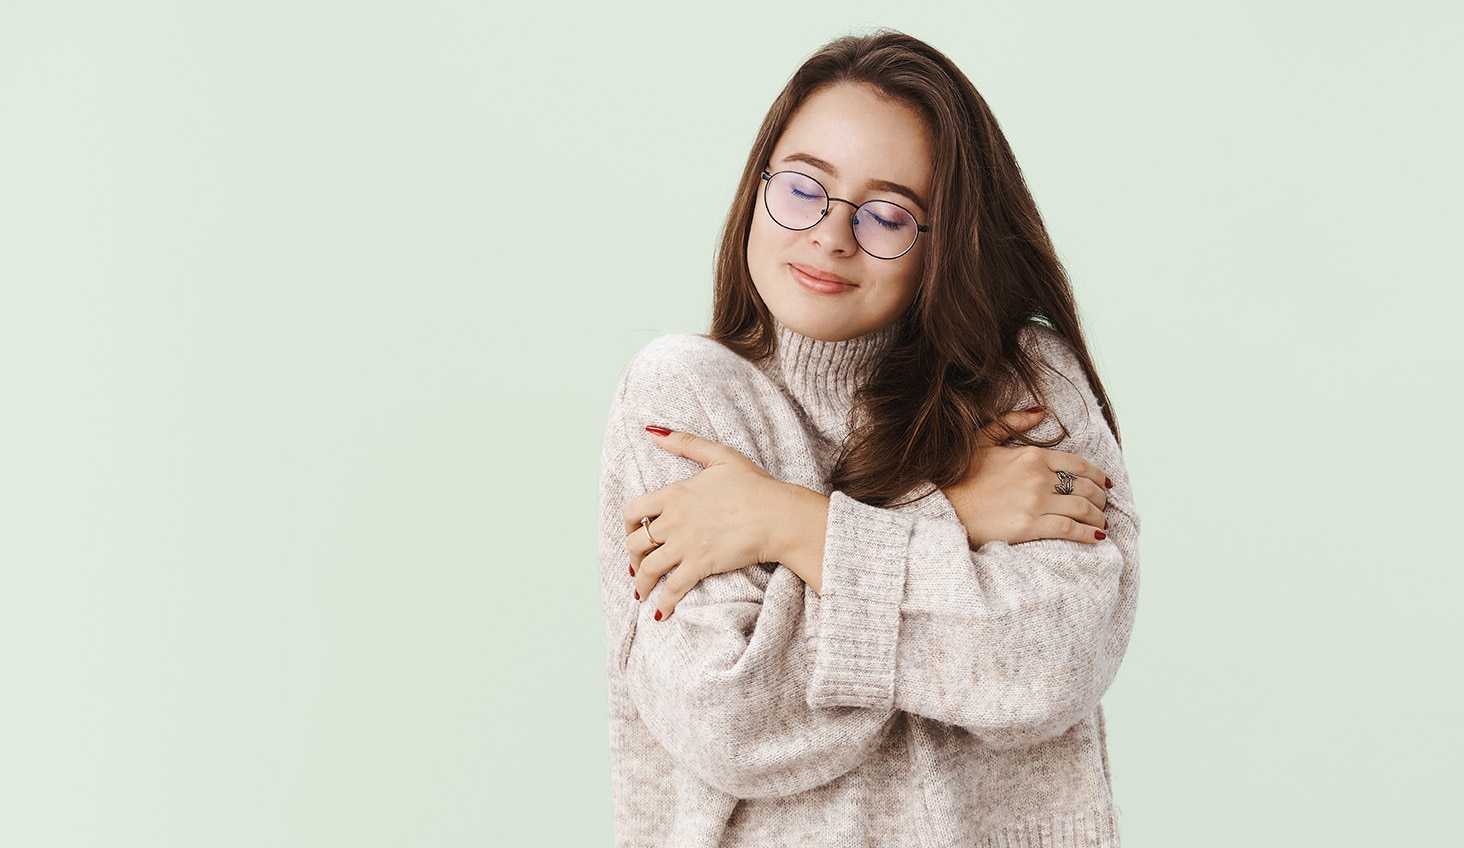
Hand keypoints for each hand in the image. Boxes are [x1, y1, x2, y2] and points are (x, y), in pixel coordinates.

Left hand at [622, 428, 828, 620]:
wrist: (778, 515)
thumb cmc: (754, 485)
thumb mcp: (719, 455)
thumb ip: (684, 443)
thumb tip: (651, 430)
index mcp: (674, 494)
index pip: (633, 512)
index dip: (628, 527)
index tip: (633, 535)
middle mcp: (673, 520)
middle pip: (636, 543)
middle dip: (633, 558)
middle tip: (639, 567)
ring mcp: (685, 544)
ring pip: (648, 569)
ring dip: (642, 584)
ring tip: (643, 594)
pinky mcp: (700, 565)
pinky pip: (673, 588)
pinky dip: (663, 602)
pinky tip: (661, 612)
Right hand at [942, 408, 1111, 547]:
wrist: (941, 506)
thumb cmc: (958, 476)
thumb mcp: (981, 440)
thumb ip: (1011, 422)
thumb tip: (1040, 411)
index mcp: (1030, 455)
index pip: (1078, 465)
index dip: (1098, 476)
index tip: (1105, 484)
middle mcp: (1037, 477)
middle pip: (1085, 487)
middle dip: (1100, 498)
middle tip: (1103, 506)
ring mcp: (1034, 502)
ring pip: (1082, 508)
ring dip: (1097, 516)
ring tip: (1100, 522)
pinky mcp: (1029, 526)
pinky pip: (1069, 528)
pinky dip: (1087, 533)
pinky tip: (1095, 536)